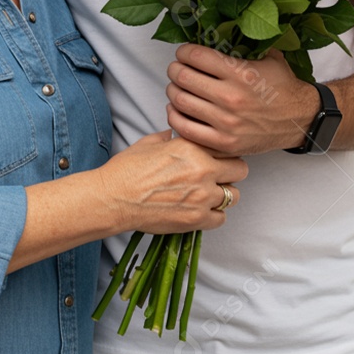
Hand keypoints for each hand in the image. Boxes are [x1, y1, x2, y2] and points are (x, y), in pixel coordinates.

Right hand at [98, 130, 247, 233]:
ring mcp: (202, 197)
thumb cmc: (126, 170)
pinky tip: (201, 210)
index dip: (223, 152)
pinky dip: (214, 215)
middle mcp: (202, 170)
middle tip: (219, 175)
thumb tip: (174, 132)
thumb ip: (168, 137)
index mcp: (191, 147)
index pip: (227, 146)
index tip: (218, 156)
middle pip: (240, 170)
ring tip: (209, 194)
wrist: (113, 199)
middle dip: (231, 172)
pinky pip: (222, 218)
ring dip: (224, 195)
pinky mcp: (196, 220)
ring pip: (234, 196)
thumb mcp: (148, 143)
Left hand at [165, 45, 318, 155]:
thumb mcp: (269, 57)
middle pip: (183, 77)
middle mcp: (231, 97)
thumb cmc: (283, 88)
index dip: (184, 51)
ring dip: (173, 90)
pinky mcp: (224, 143)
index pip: (196, 56)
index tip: (183, 52)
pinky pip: (185, 128)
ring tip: (177, 86)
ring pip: (180, 101)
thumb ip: (244, 43)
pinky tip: (176, 108)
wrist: (300, 120)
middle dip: (175, 69)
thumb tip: (218, 28)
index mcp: (240, 73)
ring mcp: (226, 123)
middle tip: (176, 68)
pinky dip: (174, 116)